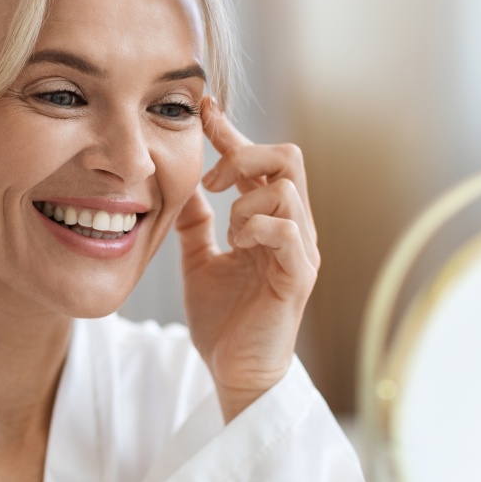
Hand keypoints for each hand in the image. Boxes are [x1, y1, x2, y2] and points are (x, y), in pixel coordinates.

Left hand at [175, 98, 319, 421]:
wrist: (233, 371)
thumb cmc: (223, 320)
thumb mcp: (199, 260)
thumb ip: (195, 224)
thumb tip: (181, 185)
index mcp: (268, 221)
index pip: (259, 161)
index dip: (232, 133)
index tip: (204, 110)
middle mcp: (291, 228)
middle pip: (287, 157)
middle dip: (245, 154)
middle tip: (211, 180)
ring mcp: (299, 251)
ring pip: (286, 188)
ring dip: (246, 200)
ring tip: (227, 230)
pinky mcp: (298, 276)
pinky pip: (287, 229)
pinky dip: (256, 226)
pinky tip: (237, 244)